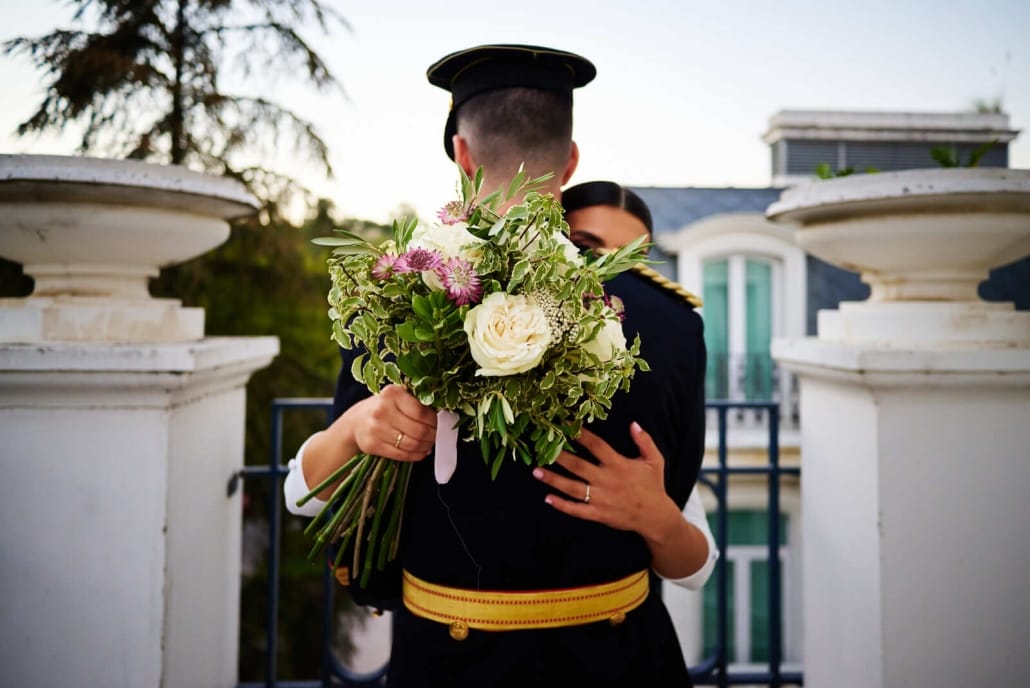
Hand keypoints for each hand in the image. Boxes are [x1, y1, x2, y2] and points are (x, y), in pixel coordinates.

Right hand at [350, 384, 436, 461]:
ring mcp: (376, 429)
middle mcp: (382, 410)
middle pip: (418, 430)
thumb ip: (416, 403)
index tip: (439, 423)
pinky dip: (416, 455)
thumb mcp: (397, 397)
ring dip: (425, 446)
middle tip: (436, 435)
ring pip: (412, 444)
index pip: (421, 412)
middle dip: (433, 435)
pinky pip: (402, 455)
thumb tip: (441, 417)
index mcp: (392, 393)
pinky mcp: (372, 446)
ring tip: (428, 444)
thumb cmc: (384, 407)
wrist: (356, 421)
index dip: (434, 421)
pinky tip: (420, 451)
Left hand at [533, 422, 680, 540]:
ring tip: (536, 471)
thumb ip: (644, 440)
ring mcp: (601, 499)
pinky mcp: (598, 514)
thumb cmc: (653, 485)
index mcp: (619, 465)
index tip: (567, 425)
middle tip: (542, 448)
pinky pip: (577, 510)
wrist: (656, 517)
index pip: (597, 446)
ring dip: (553, 480)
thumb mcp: (655, 460)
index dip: (582, 435)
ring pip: (573, 488)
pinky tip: (547, 498)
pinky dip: (562, 505)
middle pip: (579, 466)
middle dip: (559, 457)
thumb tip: (633, 423)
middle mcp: (607, 480)